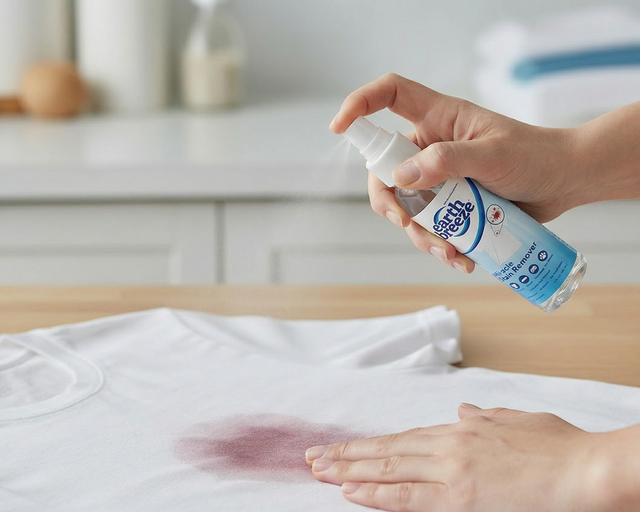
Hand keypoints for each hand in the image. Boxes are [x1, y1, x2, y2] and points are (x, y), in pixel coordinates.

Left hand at [306, 404, 634, 511]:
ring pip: (389, 470)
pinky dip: (377, 494)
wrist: (587, 470)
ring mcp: (453, 471)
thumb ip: (485, 417)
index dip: (370, 445)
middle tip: (313, 458)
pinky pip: (409, 497)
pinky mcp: (461, 499)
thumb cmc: (559, 447)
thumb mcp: (517, 421)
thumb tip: (462, 410)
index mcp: (462, 429)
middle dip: (347, 455)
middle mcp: (450, 446)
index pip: (403, 439)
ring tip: (320, 471)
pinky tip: (352, 492)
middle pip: (387, 452)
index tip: (344, 448)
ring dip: (350, 471)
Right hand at [330, 73, 580, 272]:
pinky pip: (429, 228)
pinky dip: (440, 247)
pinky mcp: (450, 205)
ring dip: (421, 235)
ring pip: (406, 208)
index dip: (359, 105)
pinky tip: (463, 259)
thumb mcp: (493, 155)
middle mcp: (430, 146)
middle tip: (406, 224)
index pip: (388, 96)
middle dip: (389, 202)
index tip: (339, 128)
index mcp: (438, 118)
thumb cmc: (536, 156)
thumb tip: (402, 177)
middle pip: (384, 169)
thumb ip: (448, 161)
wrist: (565, 182)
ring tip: (453, 252)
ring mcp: (437, 178)